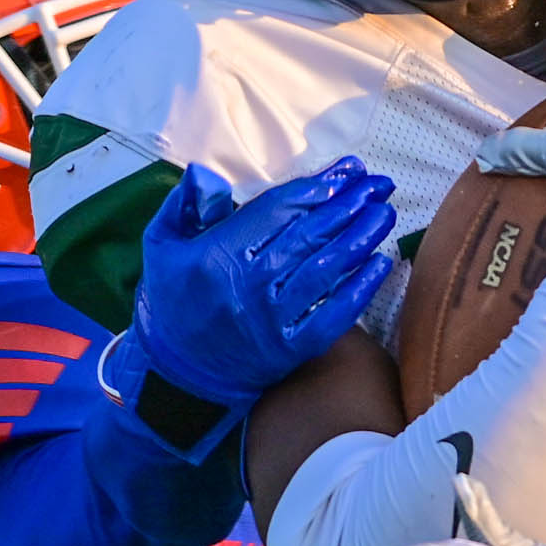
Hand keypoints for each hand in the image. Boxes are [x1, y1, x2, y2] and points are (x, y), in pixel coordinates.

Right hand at [129, 158, 396, 410]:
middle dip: (349, 205)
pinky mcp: (291, 348)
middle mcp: (249, 285)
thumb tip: (205, 172)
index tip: (347, 171)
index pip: (278, 210)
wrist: (179, 374)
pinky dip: (360, 288)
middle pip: (310, 234)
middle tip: (378, 184)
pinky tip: (380, 263)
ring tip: (384, 213)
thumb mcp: (162, 248)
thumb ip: (184, 206)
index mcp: (218, 255)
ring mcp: (273, 319)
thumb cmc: (172, 303)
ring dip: (361, 238)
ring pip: (326, 269)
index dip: (317, 187)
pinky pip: (334, 314)